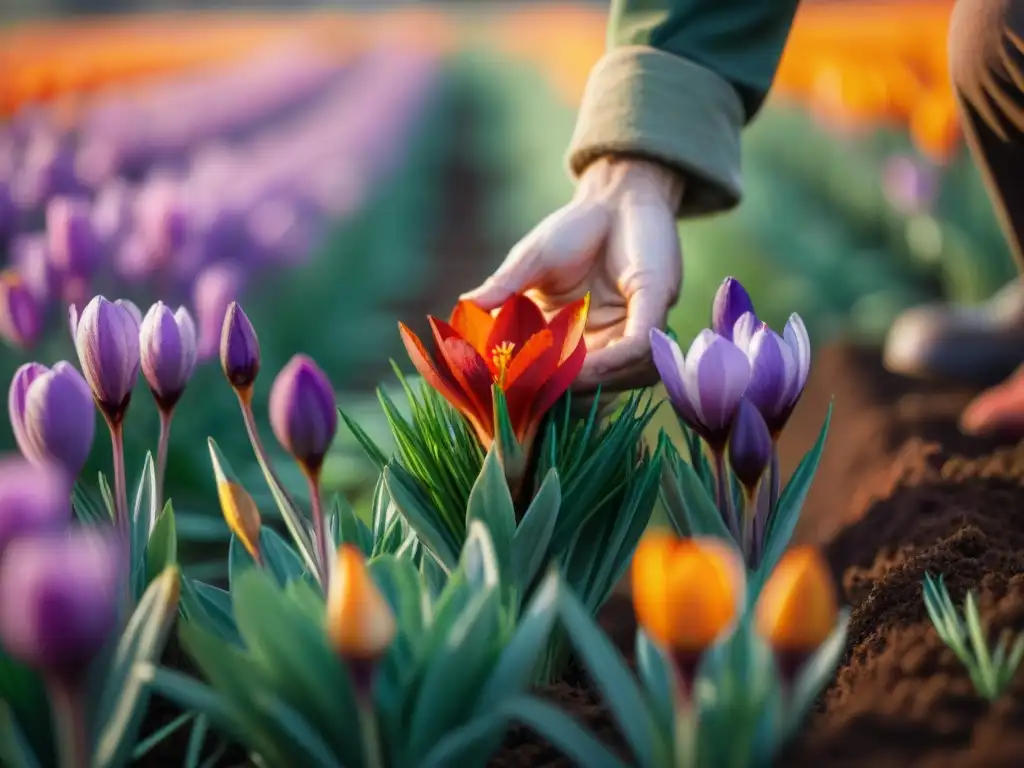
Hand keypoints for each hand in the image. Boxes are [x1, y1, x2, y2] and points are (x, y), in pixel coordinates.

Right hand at [462, 156, 684, 391]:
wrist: (617, 192)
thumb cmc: (575, 227)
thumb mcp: (530, 262)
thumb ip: (505, 287)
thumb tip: (467, 306)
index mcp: (576, 340)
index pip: (557, 381)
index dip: (533, 392)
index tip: (503, 395)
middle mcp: (608, 344)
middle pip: (590, 392)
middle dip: (559, 398)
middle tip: (527, 400)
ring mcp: (634, 329)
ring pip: (617, 378)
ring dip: (584, 385)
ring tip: (549, 385)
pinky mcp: (656, 307)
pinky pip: (636, 347)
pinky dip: (609, 361)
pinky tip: (580, 365)